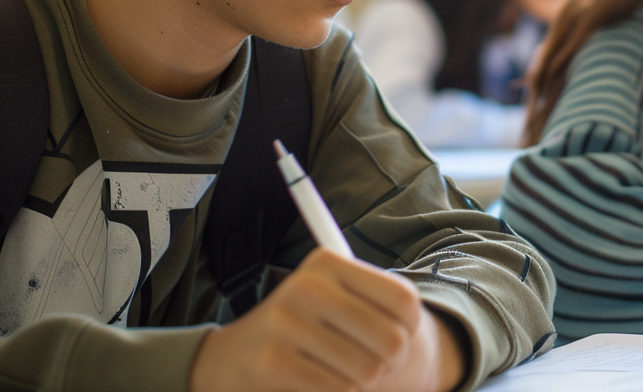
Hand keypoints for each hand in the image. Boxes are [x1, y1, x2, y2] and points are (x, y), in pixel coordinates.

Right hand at [188, 248, 466, 391]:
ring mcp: (287, 324)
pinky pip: (337, 390)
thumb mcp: (331, 299)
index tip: (398, 337)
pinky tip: (317, 382)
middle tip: (373, 364)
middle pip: (392, 341)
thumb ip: (375, 304)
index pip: (404, 300)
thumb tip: (411, 336)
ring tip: (339, 372)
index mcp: (327, 263)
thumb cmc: (298, 328)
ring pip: (367, 372)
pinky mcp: (275, 362)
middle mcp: (306, 286)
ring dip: (360, 382)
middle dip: (388, 363)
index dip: (411, 329)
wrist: (232, 360)